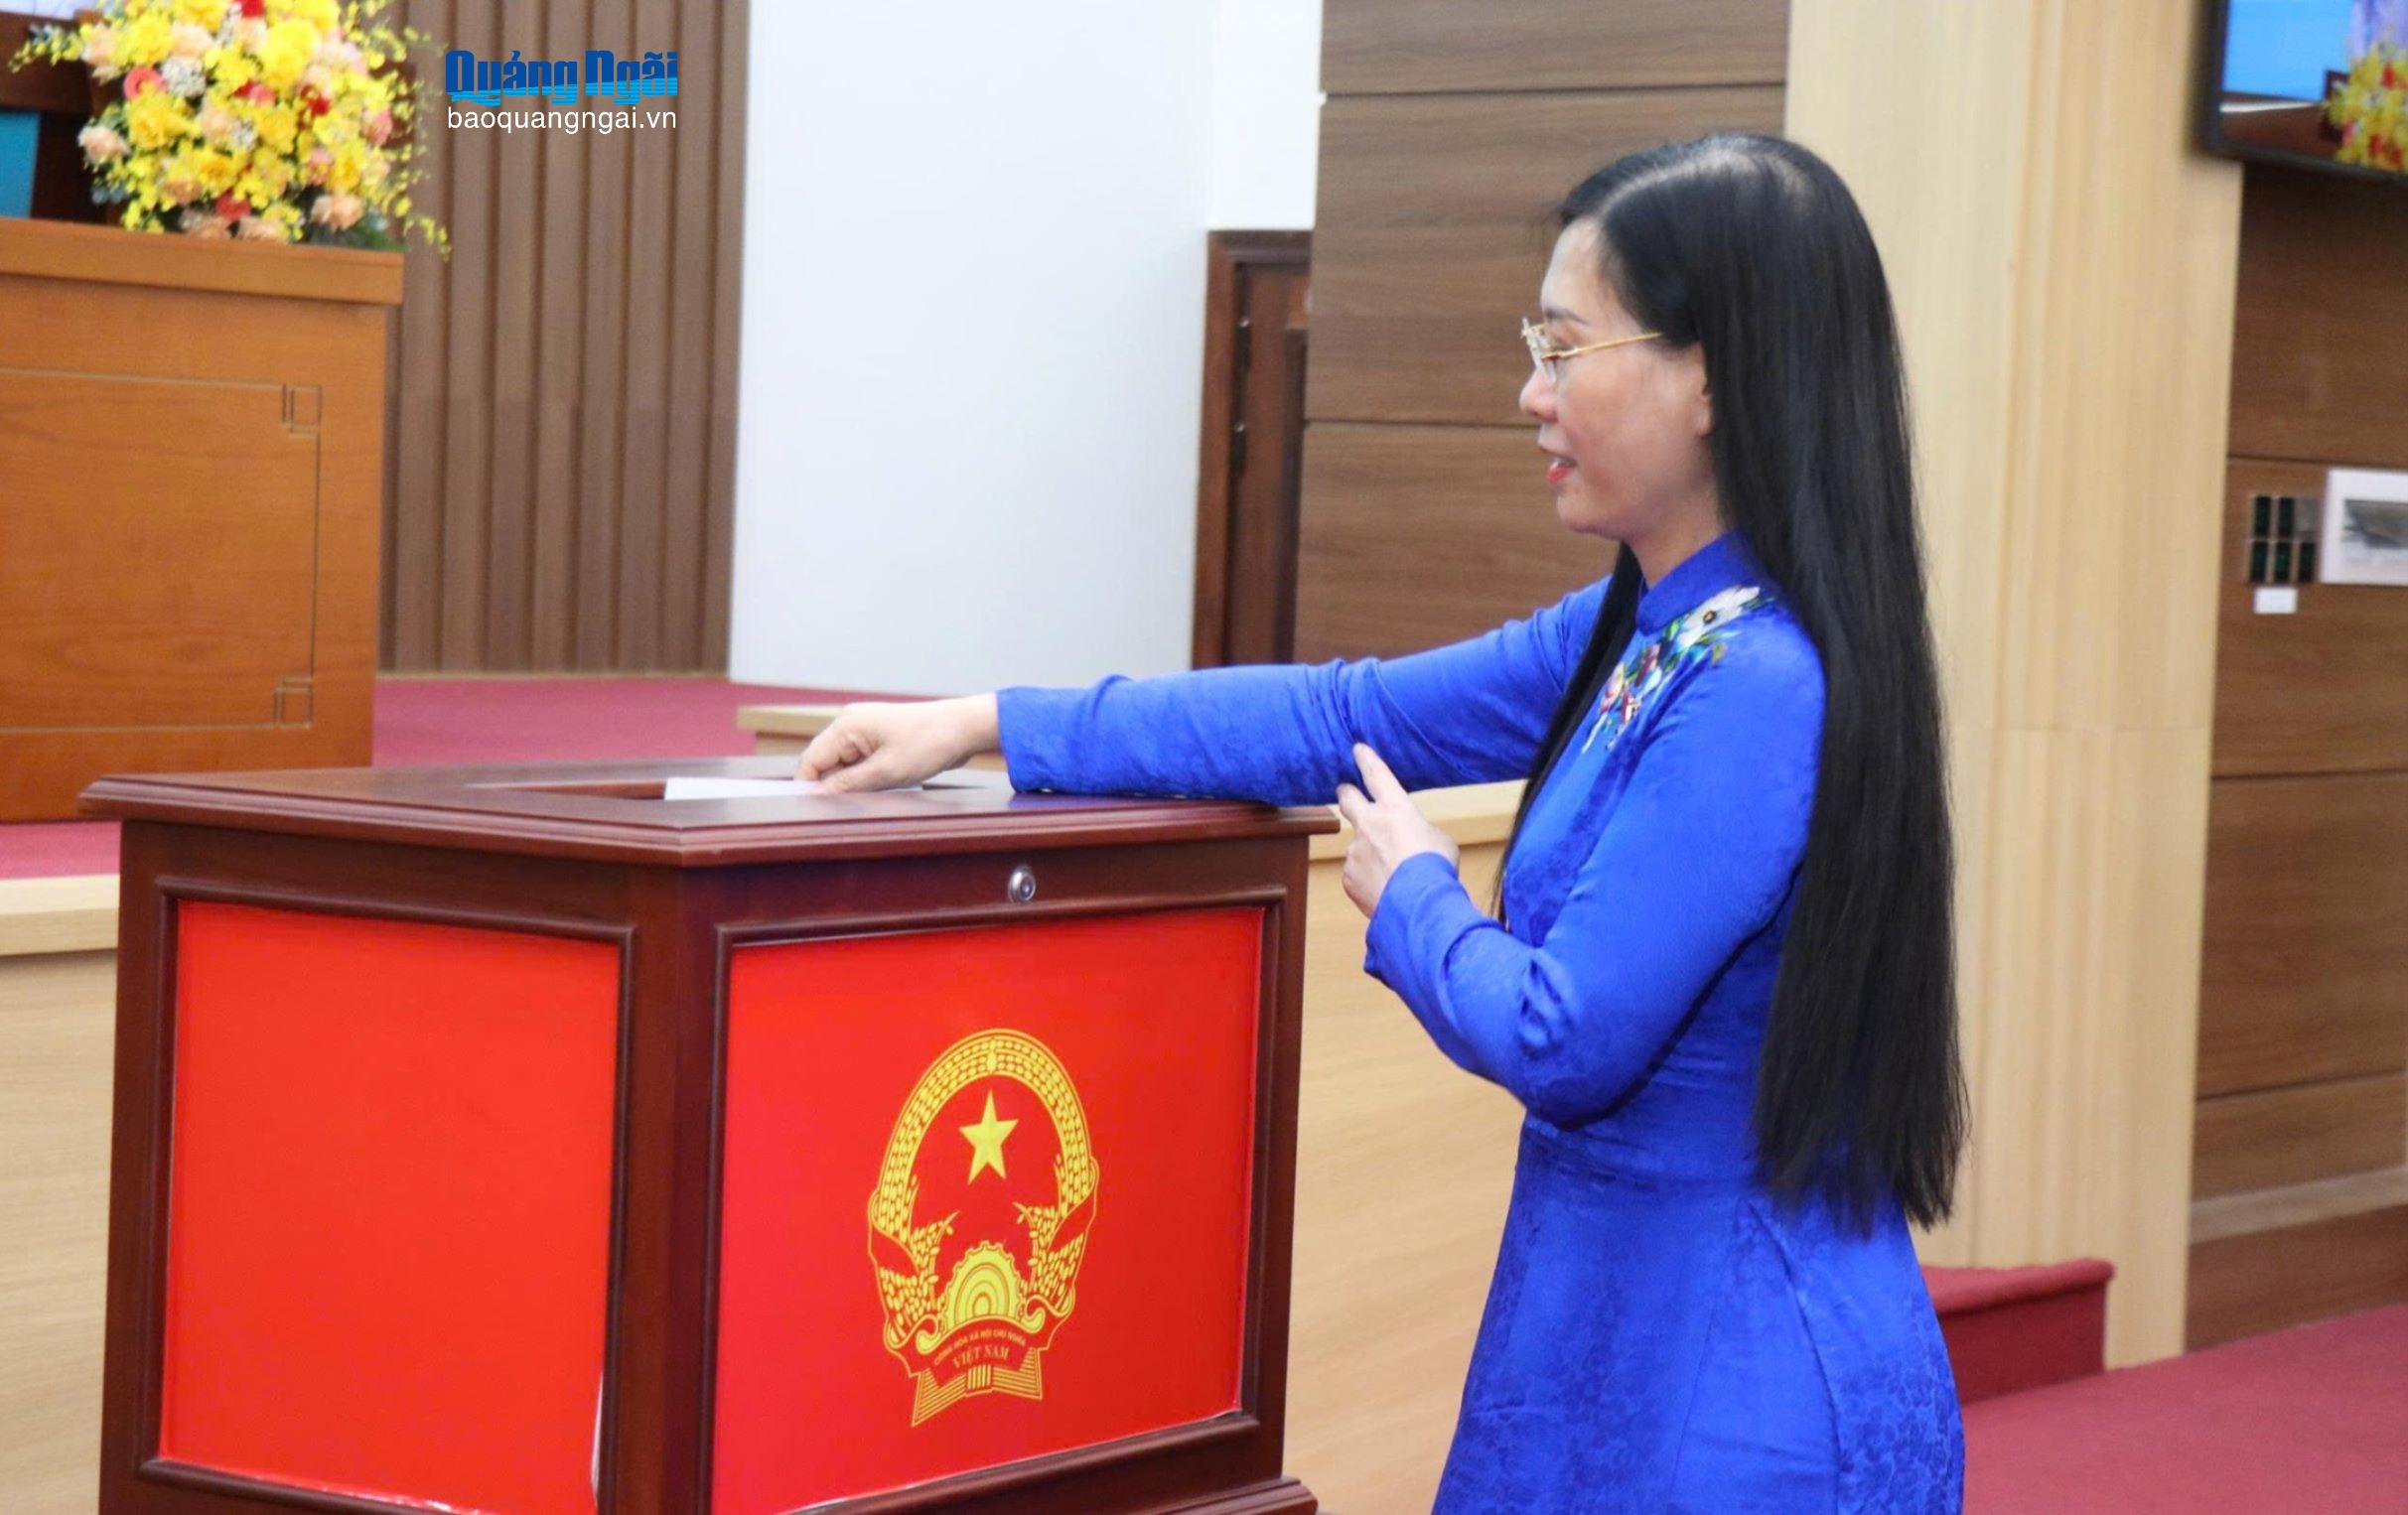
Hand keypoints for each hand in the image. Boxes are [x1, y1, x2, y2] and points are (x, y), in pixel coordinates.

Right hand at [796, 694, 998, 792]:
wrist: (964, 728)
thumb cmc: (929, 743)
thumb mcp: (887, 771)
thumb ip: (848, 785)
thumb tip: (817, 795)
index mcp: (847, 725)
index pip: (811, 760)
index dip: (809, 787)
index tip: (814, 812)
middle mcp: (851, 724)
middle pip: (825, 763)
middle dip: (833, 787)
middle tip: (849, 809)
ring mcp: (865, 731)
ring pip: (843, 765)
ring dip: (852, 784)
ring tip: (873, 795)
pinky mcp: (879, 740)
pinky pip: (860, 763)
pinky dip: (865, 778)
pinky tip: (881, 788)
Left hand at [1333, 743, 1458, 918]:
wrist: (1417, 904)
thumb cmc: (1435, 869)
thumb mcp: (1438, 841)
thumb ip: (1417, 833)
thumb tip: (1408, 842)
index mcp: (1396, 808)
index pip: (1377, 775)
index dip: (1366, 760)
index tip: (1357, 750)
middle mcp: (1369, 824)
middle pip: (1348, 800)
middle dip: (1347, 793)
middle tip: (1347, 792)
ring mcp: (1355, 850)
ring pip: (1358, 846)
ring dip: (1371, 855)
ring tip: (1394, 874)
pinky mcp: (1348, 876)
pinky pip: (1357, 874)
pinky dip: (1368, 879)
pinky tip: (1386, 890)